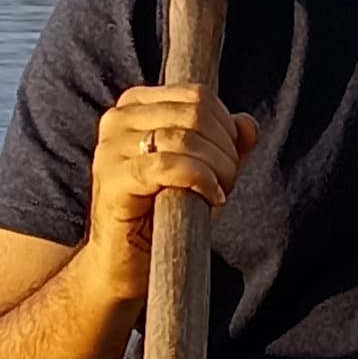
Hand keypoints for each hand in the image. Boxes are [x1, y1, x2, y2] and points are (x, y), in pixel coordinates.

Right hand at [84, 86, 255, 305]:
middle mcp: (118, 118)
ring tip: (218, 193)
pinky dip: (200, 179)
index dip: (226, 127)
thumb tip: (247, 124)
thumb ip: (227, 144)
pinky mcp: (112, 178)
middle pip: (195, 113)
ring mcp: (110, 147)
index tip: (228, 161)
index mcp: (136, 105)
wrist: (126, 264)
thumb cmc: (165, 214)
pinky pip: (168, 165)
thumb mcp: (204, 172)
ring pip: (185, 137)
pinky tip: (211, 198)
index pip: (198, 95)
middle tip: (226, 182)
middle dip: (224, 149)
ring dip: (217, 167)